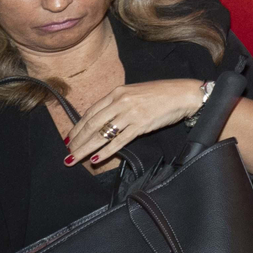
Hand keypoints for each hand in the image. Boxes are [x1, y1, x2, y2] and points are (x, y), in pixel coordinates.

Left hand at [63, 79, 206, 167]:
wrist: (184, 94)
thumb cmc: (161, 94)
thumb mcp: (135, 93)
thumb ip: (118, 103)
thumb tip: (101, 119)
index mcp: (118, 92)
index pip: (90, 112)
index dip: (77, 127)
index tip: (69, 139)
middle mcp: (121, 101)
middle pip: (92, 124)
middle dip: (77, 141)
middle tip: (68, 153)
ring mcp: (131, 113)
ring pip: (101, 134)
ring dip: (86, 148)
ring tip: (75, 159)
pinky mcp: (141, 124)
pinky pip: (119, 140)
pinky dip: (106, 151)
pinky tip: (97, 159)